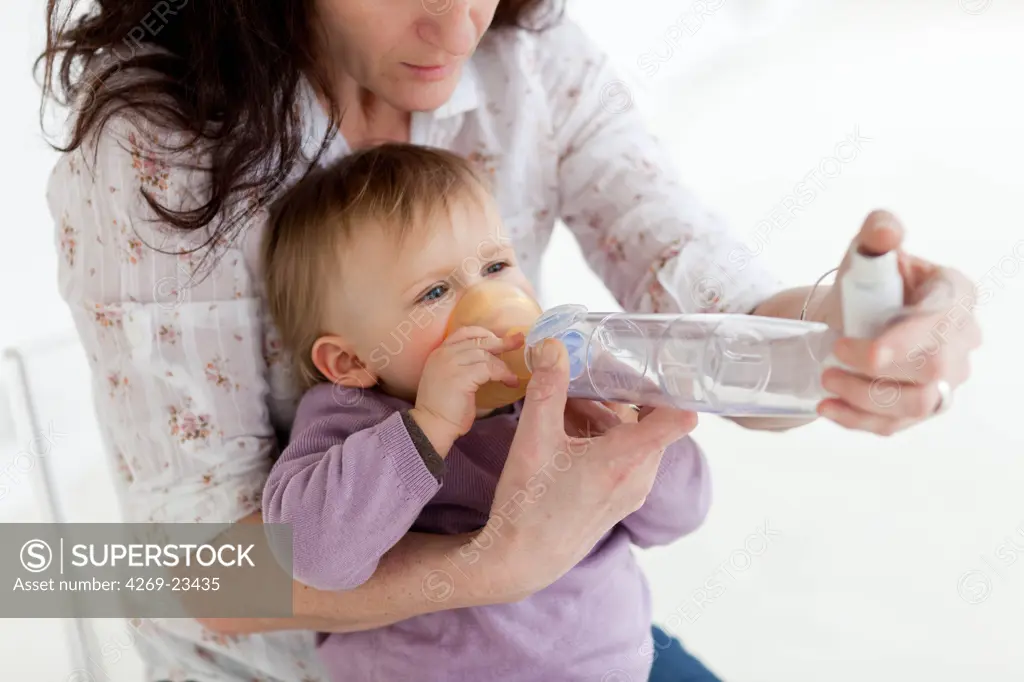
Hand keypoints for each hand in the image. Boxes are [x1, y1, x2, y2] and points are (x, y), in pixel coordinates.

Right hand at [409, 326, 522, 453]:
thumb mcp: (451, 379)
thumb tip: (490, 361)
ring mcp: (451, 363)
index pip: (465, 332)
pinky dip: (503, 374)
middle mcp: (444, 354)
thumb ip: (464, 366)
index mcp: (439, 353)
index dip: (484, 333)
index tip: (499, 339)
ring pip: (485, 355)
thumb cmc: (444, 409)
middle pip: (478, 340)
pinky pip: (489, 369)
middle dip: (501, 341)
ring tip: (512, 376)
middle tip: (519, 341)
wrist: (431, 426)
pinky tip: (509, 382)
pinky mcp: (461, 376)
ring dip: (503, 365)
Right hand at [484, 339, 696, 596]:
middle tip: (582, 380)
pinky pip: (623, 459)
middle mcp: (638, 477)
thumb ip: (547, 388)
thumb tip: (555, 346)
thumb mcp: (533, 439)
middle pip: (646, 421)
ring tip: (564, 409)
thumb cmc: (528, 504)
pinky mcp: (619, 502)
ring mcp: (631, 493)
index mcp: (625, 459)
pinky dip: (602, 440)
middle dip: (616, 397)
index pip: (677, 418)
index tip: (660, 364)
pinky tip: (565, 437)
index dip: (674, 387)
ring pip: (632, 439)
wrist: (520, 562)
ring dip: (605, 418)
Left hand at [815, 210, 981, 434]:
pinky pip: (896, 424)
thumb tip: (885, 231)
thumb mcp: (867, 251)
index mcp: (954, 295)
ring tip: (826, 379)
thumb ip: (877, 232)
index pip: (943, 323)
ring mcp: (947, 379)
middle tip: (833, 355)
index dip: (907, 341)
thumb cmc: (867, 284)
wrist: (854, 319)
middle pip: (934, 370)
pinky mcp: (924, 406)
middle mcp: (961, 340)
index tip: (864, 350)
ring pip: (918, 403)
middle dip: (878, 370)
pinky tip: (827, 406)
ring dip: (865, 398)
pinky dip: (857, 420)